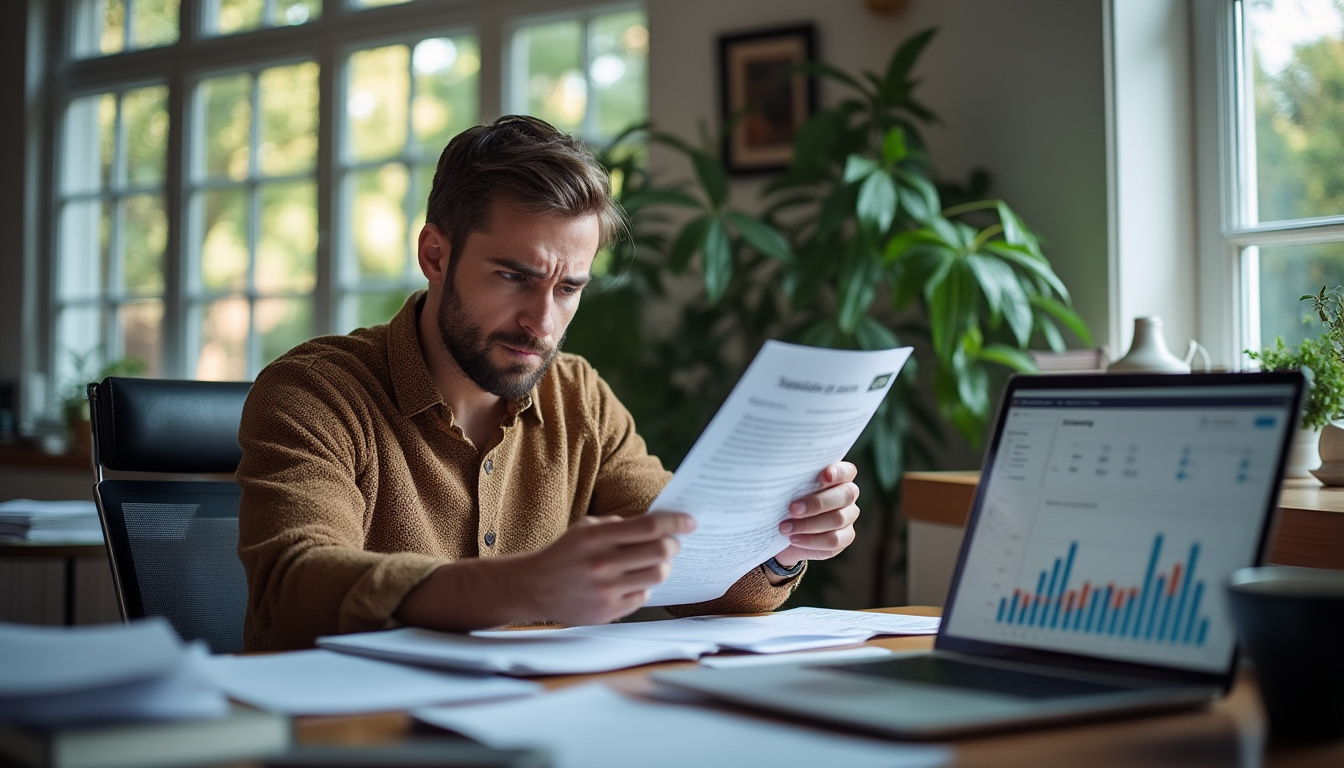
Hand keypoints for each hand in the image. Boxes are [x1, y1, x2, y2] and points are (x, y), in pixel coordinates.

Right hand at [518, 512, 693, 624]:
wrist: (533, 588)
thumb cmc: (565, 554)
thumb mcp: (586, 529)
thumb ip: (619, 526)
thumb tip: (658, 526)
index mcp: (596, 537)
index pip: (649, 527)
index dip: (676, 523)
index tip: (690, 522)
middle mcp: (602, 563)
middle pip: (660, 552)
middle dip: (673, 545)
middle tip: (673, 543)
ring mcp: (605, 590)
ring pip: (657, 576)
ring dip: (662, 567)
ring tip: (654, 563)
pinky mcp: (607, 611)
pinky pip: (643, 596)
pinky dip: (643, 587)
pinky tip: (632, 582)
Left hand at [774, 462, 859, 567]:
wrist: (782, 532)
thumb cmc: (784, 502)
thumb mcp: (784, 490)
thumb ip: (791, 482)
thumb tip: (781, 476)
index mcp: (837, 477)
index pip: (847, 471)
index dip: (838, 473)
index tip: (823, 476)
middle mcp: (847, 495)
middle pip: (845, 495)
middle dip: (817, 502)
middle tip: (793, 509)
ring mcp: (848, 517)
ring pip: (838, 519)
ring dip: (809, 524)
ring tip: (786, 527)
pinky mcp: (844, 538)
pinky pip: (833, 540)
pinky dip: (811, 541)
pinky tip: (794, 539)